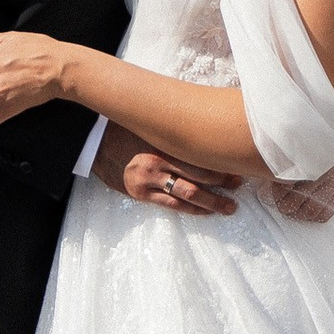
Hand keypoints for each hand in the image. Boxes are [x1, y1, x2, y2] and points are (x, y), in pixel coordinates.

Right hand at [100, 122, 237, 217]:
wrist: (94, 143)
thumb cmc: (126, 128)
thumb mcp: (151, 122)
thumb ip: (174, 126)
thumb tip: (205, 122)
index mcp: (163, 140)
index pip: (200, 153)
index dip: (221, 161)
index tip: (238, 164)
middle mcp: (158, 159)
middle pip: (199, 173)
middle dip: (222, 181)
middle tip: (239, 184)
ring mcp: (149, 178)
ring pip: (188, 193)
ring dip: (212, 201)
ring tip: (229, 207)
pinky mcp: (140, 193)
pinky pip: (172, 204)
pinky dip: (191, 209)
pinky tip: (205, 212)